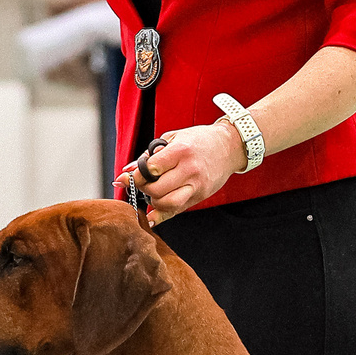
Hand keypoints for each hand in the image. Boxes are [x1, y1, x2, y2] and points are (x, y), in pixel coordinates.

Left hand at [117, 122, 245, 222]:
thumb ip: (149, 155)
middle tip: (140, 183)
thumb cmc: (199, 140)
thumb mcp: (173, 138)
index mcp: (181, 151)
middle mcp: (190, 170)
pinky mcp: (200, 196)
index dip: (135, 176)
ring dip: (153, 201)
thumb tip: (128, 170)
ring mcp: (197, 186)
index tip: (125, 178)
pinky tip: (152, 216)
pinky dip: (162, 216)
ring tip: (152, 192)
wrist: (230, 146)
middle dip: (142, 189)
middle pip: (157, 190)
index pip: (151, 169)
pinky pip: (177, 211)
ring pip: (167, 204)